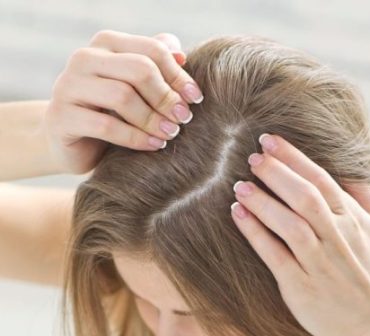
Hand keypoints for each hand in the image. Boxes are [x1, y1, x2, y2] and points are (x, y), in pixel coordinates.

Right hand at [41, 30, 202, 173]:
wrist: (68, 142)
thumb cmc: (108, 113)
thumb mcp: (133, 89)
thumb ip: (153, 67)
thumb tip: (182, 54)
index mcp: (105, 44)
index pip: (151, 50)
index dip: (178, 75)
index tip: (196, 98)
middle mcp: (84, 58)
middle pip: (138, 69)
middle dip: (166, 96)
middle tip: (184, 118)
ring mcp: (69, 86)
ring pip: (122, 96)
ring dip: (152, 118)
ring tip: (171, 133)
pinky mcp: (62, 117)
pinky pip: (107, 126)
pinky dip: (135, 138)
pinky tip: (154, 145)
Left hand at [230, 134, 369, 335]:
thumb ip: (364, 199)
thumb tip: (349, 171)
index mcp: (354, 221)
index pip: (321, 180)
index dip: (293, 158)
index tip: (270, 141)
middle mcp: (337, 238)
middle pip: (304, 196)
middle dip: (276, 172)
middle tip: (250, 155)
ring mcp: (319, 262)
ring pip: (289, 222)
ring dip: (262, 200)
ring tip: (239, 184)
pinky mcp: (300, 286)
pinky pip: (274, 254)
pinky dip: (255, 232)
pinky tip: (238, 214)